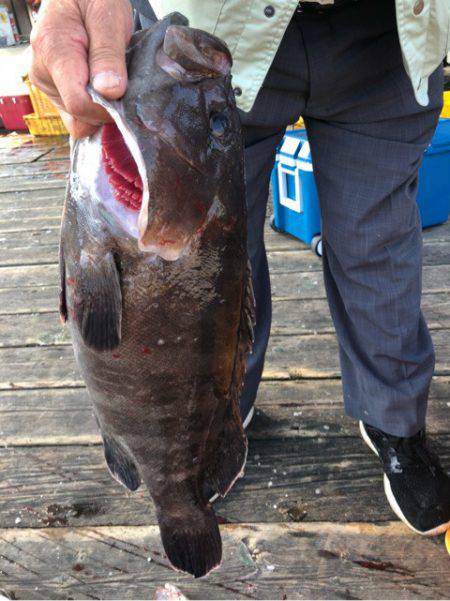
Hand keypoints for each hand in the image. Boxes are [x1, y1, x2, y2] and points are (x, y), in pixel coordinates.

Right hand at [30, 0, 132, 137]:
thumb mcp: (107, 17)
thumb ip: (108, 54)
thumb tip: (109, 91)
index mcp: (53, 52)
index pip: (79, 103)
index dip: (106, 108)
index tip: (125, 96)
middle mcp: (43, 73)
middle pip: (80, 114)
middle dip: (106, 108)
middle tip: (123, 83)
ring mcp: (47, 84)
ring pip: (79, 119)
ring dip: (101, 108)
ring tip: (112, 79)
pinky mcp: (55, 91)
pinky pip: (78, 115)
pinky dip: (95, 109)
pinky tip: (104, 89)